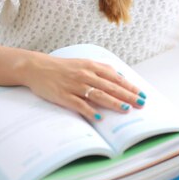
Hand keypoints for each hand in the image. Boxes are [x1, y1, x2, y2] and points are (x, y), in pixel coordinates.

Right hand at [22, 52, 145, 121]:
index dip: (130, 86)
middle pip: (110, 87)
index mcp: (91, 66)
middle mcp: (85, 75)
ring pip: (98, 95)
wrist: (36, 67)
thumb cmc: (63, 67)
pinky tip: (99, 117)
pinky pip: (79, 104)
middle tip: (140, 103)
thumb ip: (101, 70)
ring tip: (125, 109)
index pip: (115, 77)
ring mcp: (74, 85)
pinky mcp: (63, 95)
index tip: (142, 94)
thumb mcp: (83, 63)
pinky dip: (89, 111)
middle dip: (127, 96)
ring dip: (113, 102)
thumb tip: (120, 77)